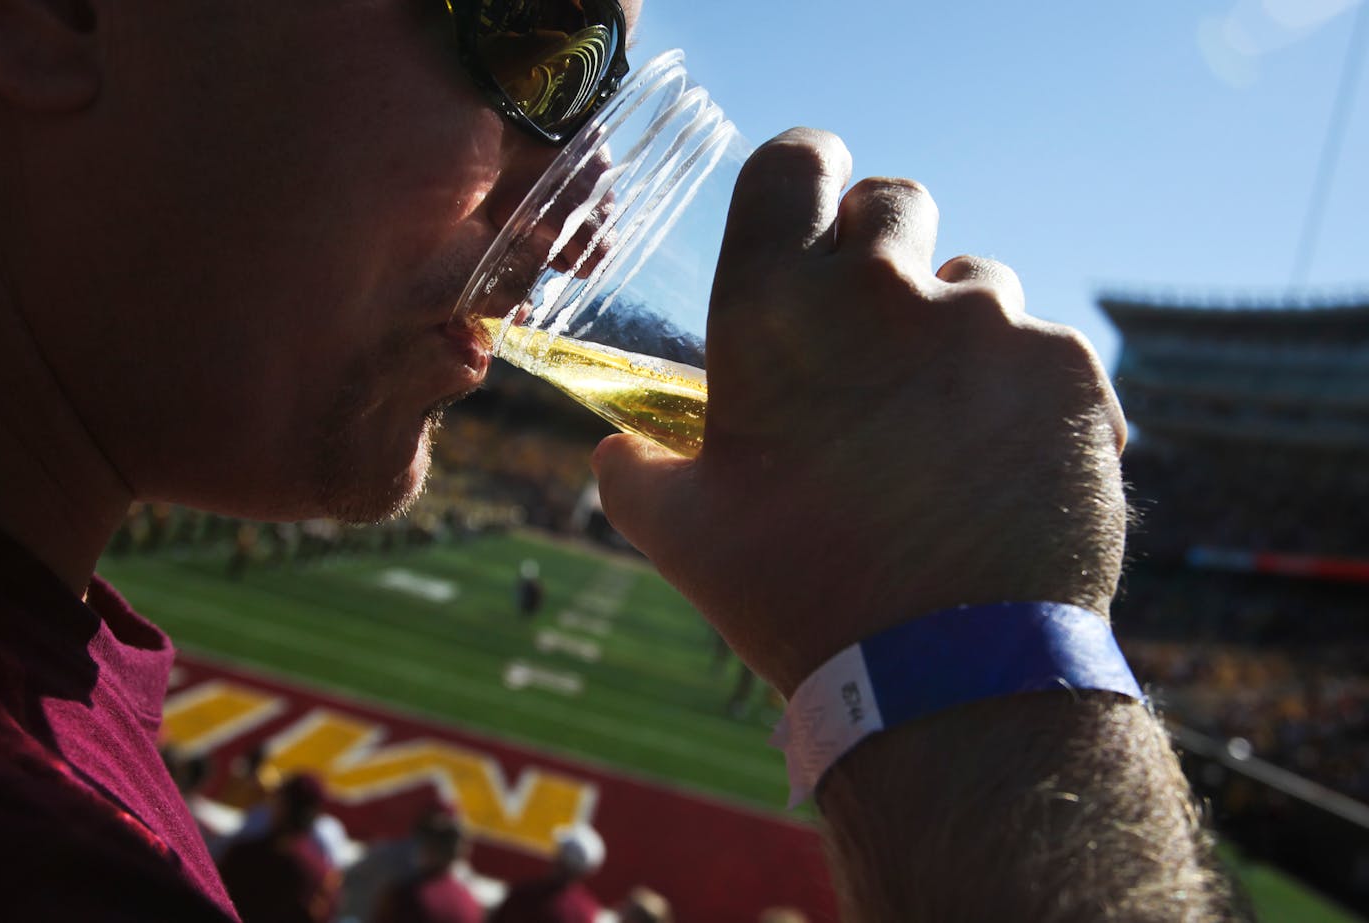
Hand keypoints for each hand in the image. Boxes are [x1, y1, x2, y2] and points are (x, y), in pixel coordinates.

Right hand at [592, 128, 1127, 694]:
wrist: (950, 677)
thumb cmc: (799, 597)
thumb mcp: (683, 537)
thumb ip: (636, 473)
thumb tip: (618, 451)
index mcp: (773, 309)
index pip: (792, 163)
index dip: (807, 172)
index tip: (819, 207)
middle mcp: (881, 290)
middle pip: (895, 205)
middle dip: (884, 253)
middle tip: (878, 337)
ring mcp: (987, 323)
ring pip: (977, 282)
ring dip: (957, 331)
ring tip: (942, 428)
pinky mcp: (1066, 370)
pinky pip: (1044, 350)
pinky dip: (1025, 393)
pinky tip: (1003, 467)